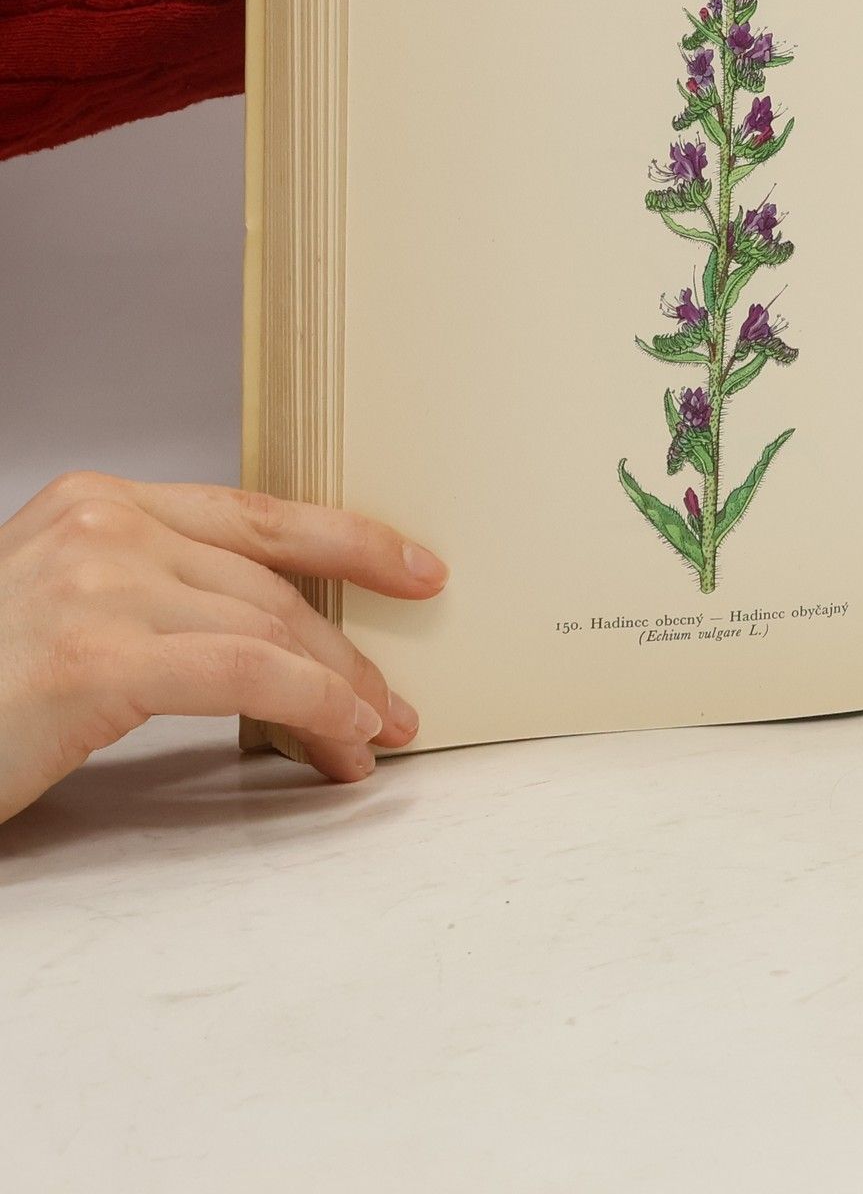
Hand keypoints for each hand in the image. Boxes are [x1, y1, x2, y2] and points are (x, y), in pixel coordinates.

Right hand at [0, 471, 446, 822]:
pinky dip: (312, 707)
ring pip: (271, 629)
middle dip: (347, 649)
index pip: (257, 514)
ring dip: (339, 692)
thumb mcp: (64, 613)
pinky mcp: (95, 655)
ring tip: (372, 739)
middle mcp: (103, 525)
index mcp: (97, 504)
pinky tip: (342, 740)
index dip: (351, 542)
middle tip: (393, 703)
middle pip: (272, 583)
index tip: (418, 569)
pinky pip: (247, 673)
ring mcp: (98, 582)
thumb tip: (269, 635)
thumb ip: (155, 597)